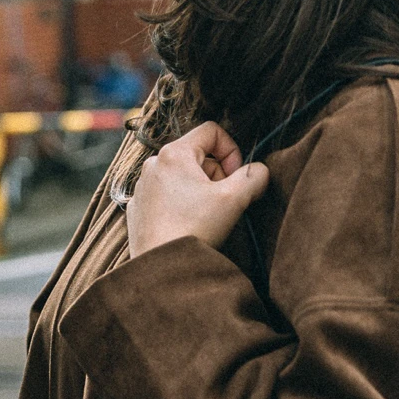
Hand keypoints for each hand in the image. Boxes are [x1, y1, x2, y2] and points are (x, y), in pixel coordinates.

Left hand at [125, 121, 269, 257]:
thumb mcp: (233, 200)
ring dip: (200, 191)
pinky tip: (187, 226)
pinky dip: (181, 205)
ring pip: (182, 177)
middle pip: (197, 155)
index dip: (232, 151)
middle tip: (224, 202)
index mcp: (174, 153)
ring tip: (205, 217)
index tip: (236, 178)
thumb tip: (259, 171)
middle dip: (217, 175)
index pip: (211, 131)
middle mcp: (153, 164)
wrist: (160, 267)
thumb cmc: (194, 229)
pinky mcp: (139, 207)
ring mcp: (143, 186)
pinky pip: (166, 196)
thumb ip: (253, 177)